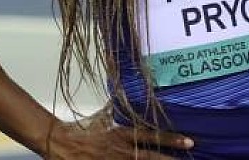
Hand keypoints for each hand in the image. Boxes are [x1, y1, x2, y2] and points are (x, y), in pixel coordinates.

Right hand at [45, 117, 193, 158]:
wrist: (59, 141)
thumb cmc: (81, 128)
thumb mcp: (104, 116)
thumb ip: (119, 109)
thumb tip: (131, 94)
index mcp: (121, 134)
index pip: (151, 137)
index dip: (171, 140)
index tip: (189, 142)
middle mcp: (120, 150)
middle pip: (150, 158)